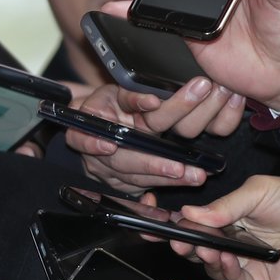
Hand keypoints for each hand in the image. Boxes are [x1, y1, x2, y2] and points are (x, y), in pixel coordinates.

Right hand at [65, 84, 223, 192]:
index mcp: (88, 124)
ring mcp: (106, 170)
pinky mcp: (120, 183)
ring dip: (165, 177)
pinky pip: (141, 188)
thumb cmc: (113, 102)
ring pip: (134, 178)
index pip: (84, 136)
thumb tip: (152, 101)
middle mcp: (95, 151)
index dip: (92, 143)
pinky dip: (166, 184)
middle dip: (150, 164)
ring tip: (195, 175)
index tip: (110, 145)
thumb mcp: (118, 91)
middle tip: (178, 167)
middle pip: (118, 161)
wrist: (104, 119)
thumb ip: (132, 96)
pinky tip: (188, 180)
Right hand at [170, 175, 279, 279]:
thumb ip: (225, 205)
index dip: (173, 225)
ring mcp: (245, 263)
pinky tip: (225, 258)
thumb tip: (190, 213)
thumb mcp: (259, 192)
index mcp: (227, 218)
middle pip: (196, 249)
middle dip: (183, 245)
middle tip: (179, 240)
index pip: (193, 223)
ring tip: (205, 248)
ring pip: (211, 268)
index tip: (156, 224)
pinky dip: (225, 272)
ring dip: (203, 258)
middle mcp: (232, 242)